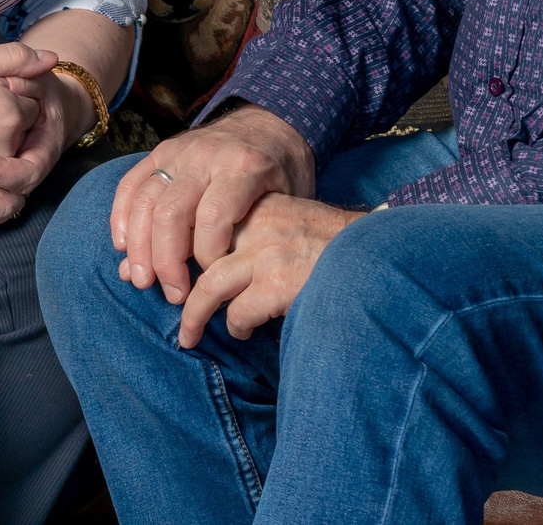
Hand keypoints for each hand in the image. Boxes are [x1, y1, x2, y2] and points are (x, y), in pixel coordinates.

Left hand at [0, 59, 89, 210]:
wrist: (32, 104)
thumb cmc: (23, 86)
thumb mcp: (14, 67)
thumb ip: (22, 62)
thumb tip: (44, 59)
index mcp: (39, 147)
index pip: (30, 166)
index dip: (8, 165)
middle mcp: (24, 171)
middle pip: (11, 196)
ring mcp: (5, 183)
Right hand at [110, 103, 314, 303]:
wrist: (269, 122)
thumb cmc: (282, 172)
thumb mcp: (288, 201)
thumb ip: (255, 237)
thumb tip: (222, 285)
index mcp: (243, 167)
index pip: (213, 217)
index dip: (208, 257)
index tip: (215, 281)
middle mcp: (206, 156)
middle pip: (171, 213)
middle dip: (167, 262)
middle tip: (175, 295)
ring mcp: (179, 152)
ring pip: (145, 201)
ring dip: (139, 247)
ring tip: (143, 281)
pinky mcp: (161, 151)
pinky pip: (131, 184)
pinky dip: (121, 217)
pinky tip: (124, 247)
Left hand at [177, 193, 361, 347]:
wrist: (379, 257)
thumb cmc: (337, 248)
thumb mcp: (293, 223)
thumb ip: (258, 233)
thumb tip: (216, 263)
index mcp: (260, 206)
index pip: (204, 223)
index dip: (180, 248)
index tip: (164, 266)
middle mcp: (259, 225)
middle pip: (197, 253)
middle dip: (176, 281)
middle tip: (166, 301)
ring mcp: (267, 254)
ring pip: (208, 287)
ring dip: (194, 316)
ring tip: (189, 335)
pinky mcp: (278, 285)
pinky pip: (239, 314)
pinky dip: (238, 327)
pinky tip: (246, 331)